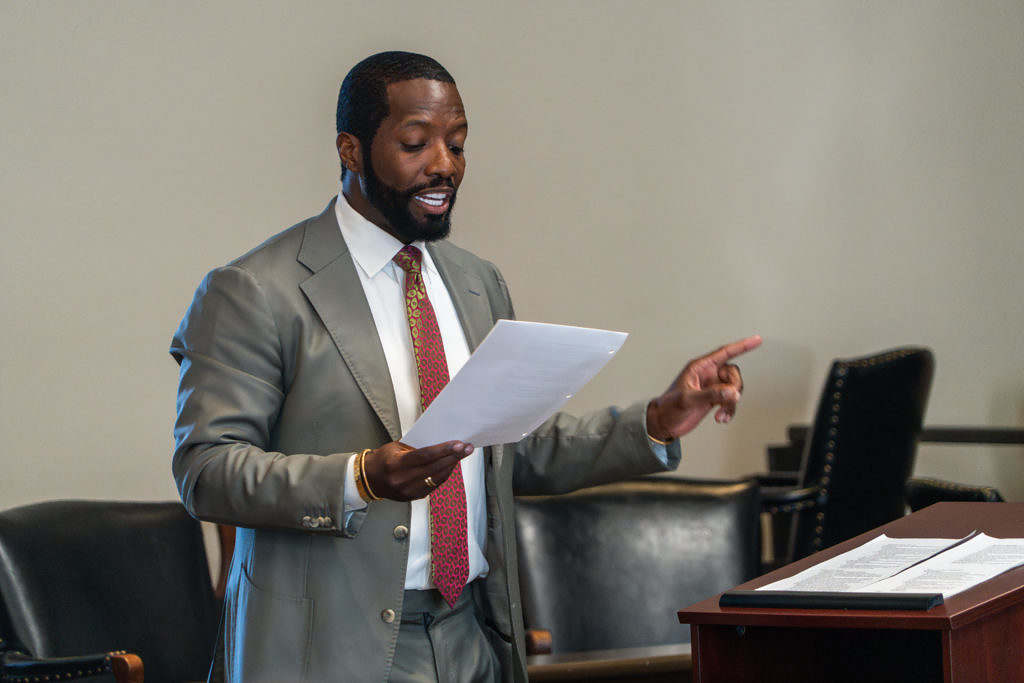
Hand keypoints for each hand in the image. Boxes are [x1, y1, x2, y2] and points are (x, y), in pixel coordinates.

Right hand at [362, 440, 474, 500]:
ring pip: (437, 478)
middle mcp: (403, 480)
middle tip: (467, 448)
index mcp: (397, 465)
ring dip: (452, 466)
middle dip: (454, 457)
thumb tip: (441, 445)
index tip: (459, 444)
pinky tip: (451, 466)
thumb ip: (417, 448)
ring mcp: (409, 491)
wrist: (369, 479)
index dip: (444, 450)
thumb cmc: (382, 459)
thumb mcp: (396, 447)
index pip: (425, 456)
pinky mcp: (413, 497)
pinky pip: (434, 485)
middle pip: (435, 468)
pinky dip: (444, 475)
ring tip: (462, 455)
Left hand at [646, 335, 761, 441]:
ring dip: (731, 403)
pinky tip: (721, 419)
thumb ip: (711, 395)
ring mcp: (712, 387)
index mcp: (700, 367)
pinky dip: (730, 410)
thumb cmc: (669, 406)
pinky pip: (731, 401)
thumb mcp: (688, 399)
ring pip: (734, 389)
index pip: (725, 353)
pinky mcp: (714, 399)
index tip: (757, 340)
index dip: (742, 346)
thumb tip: (733, 392)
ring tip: (721, 415)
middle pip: (733, 374)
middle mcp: (708, 375)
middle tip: (726, 400)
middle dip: (734, 387)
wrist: (663, 423)